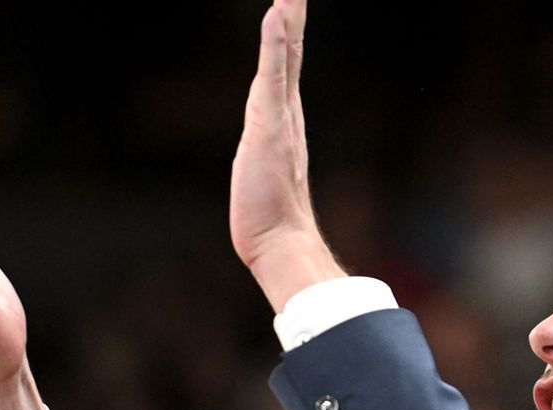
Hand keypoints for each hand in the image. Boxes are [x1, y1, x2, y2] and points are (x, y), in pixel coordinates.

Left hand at [230, 0, 344, 311]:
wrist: (280, 242)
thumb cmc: (269, 217)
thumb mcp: (260, 174)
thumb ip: (266, 157)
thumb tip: (269, 160)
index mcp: (283, 116)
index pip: (285, 62)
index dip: (287, 28)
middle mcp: (286, 110)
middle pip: (289, 48)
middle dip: (292, 10)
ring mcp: (281, 116)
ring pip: (285, 54)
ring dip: (287, 17)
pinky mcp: (271, 126)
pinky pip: (273, 76)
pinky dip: (276, 44)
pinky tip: (276, 16)